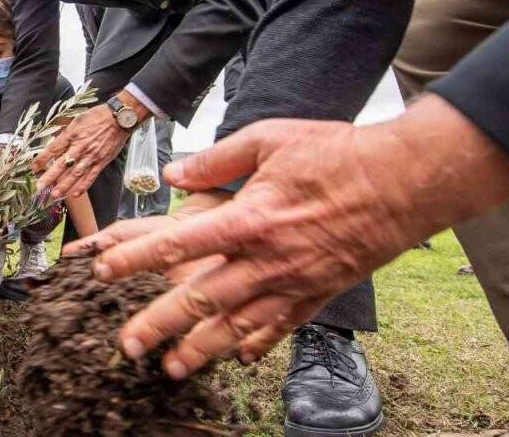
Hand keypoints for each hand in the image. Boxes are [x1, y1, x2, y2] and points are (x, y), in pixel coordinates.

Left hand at [34, 103, 130, 200]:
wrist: (119, 118)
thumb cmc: (97, 116)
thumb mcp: (77, 120)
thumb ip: (66, 133)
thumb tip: (55, 143)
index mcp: (72, 134)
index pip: (53, 149)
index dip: (42, 159)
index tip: (33, 168)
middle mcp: (80, 146)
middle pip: (62, 164)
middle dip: (50, 177)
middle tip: (39, 187)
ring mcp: (91, 156)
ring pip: (75, 173)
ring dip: (64, 185)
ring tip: (55, 195)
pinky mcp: (101, 162)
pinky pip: (91, 176)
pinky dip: (83, 186)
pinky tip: (75, 194)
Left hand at [91, 95, 508, 378]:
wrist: (405, 182)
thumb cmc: (337, 154)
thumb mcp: (270, 140)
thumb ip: (217, 160)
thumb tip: (175, 174)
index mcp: (249, 217)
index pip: (179, 242)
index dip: (136, 259)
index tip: (103, 270)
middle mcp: (267, 258)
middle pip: (201, 298)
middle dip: (159, 324)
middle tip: (126, 346)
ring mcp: (294, 282)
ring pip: (237, 326)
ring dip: (200, 349)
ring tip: (170, 368)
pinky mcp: (319, 293)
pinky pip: (281, 327)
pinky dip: (255, 345)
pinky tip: (235, 358)